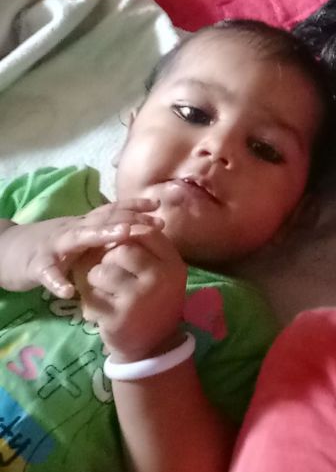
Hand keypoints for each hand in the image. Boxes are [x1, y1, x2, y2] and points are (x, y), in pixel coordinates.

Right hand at [0, 199, 162, 298]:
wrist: (7, 251)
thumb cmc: (49, 246)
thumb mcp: (78, 237)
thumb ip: (101, 234)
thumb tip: (134, 231)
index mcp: (83, 224)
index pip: (112, 210)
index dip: (135, 206)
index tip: (158, 205)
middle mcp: (71, 229)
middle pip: (103, 219)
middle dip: (130, 219)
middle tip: (156, 223)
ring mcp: (53, 246)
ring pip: (78, 237)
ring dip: (102, 235)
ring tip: (124, 235)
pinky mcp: (35, 266)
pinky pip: (47, 273)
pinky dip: (57, 281)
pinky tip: (68, 292)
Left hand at [74, 229, 187, 362]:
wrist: (154, 346)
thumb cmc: (155, 300)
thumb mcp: (163, 272)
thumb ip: (149, 249)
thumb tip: (125, 220)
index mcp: (173, 264)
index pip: (148, 233)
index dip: (129, 232)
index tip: (120, 241)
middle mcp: (160, 278)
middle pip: (123, 249)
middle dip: (110, 256)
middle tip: (109, 269)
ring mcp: (139, 298)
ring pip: (103, 270)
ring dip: (96, 277)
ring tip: (103, 289)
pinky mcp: (118, 316)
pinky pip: (93, 294)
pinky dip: (90, 299)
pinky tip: (100, 309)